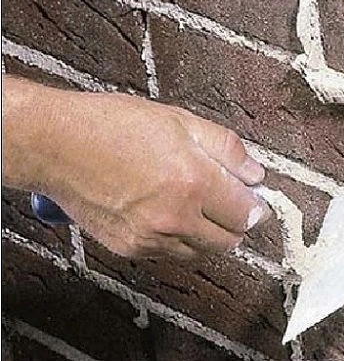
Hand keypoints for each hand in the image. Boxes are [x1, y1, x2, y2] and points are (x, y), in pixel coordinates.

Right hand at [2, 78, 267, 259]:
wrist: (55, 144)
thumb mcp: (182, 121)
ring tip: (197, 205)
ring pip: (200, 253)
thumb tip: (255, 174)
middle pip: (228, 241)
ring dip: (208, 235)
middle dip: (236, 223)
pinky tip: (170, 213)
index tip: (254, 198)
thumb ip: (226, 149)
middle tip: (231, 203)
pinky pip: (170, 255)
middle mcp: (174, 217)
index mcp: (193, 182)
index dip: (255, 205)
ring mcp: (149, 237)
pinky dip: (179, 241)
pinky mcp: (128, 248)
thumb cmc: (113, 125)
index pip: (246, 213)